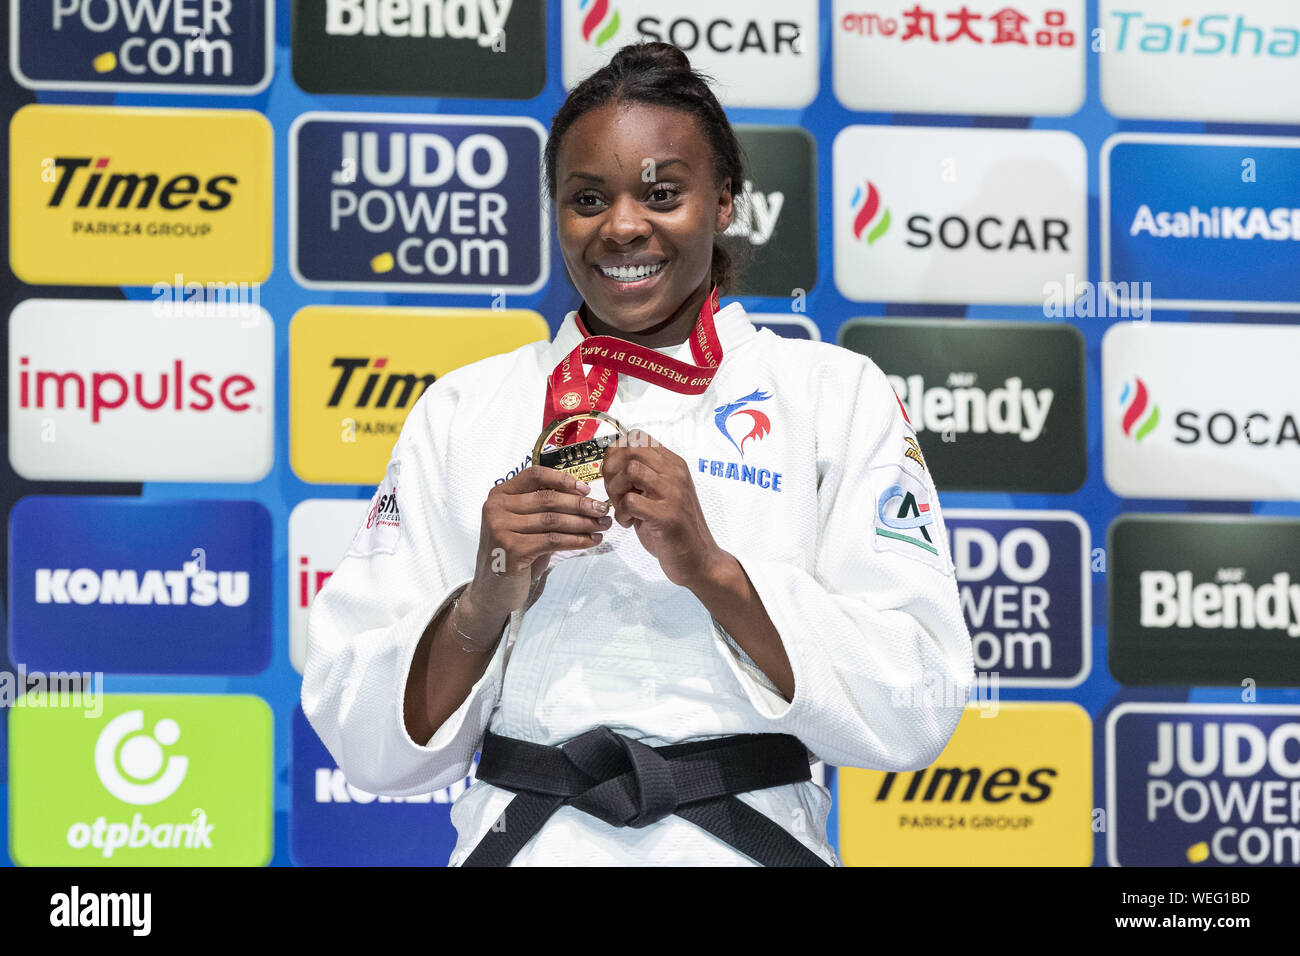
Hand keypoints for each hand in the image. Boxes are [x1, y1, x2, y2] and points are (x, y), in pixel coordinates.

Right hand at [461, 466, 611, 631]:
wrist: (493, 590)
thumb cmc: (515, 554)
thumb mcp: (523, 524)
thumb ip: (542, 508)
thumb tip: (584, 498)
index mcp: (499, 494)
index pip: (534, 475)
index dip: (562, 480)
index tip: (586, 490)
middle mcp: (496, 507)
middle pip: (547, 498)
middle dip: (580, 504)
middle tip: (603, 510)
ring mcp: (501, 527)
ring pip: (553, 520)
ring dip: (583, 523)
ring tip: (602, 526)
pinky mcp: (511, 549)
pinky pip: (553, 540)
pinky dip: (576, 540)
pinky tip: (591, 541)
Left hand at [602, 429, 722, 589]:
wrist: (698, 559)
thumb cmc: (673, 528)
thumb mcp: (660, 493)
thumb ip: (642, 476)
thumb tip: (610, 460)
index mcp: (674, 464)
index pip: (637, 437)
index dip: (616, 453)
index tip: (613, 474)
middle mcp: (676, 474)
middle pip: (631, 450)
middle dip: (612, 470)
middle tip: (614, 493)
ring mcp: (673, 493)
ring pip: (631, 470)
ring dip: (616, 490)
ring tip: (622, 508)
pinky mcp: (667, 516)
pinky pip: (630, 501)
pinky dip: (621, 514)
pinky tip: (630, 523)